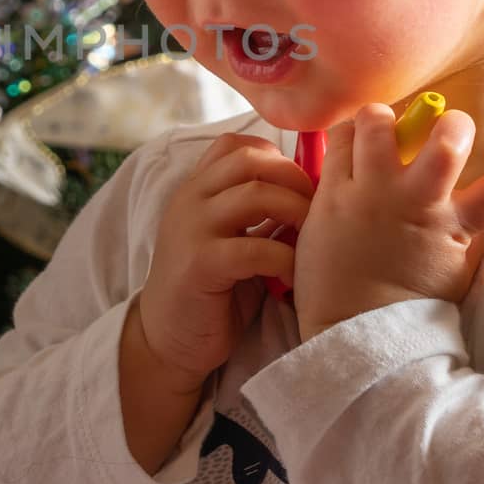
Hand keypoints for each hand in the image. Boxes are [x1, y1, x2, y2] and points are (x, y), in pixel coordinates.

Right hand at [137, 133, 313, 392]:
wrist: (166, 338)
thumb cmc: (210, 289)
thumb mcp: (230, 240)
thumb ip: (257, 215)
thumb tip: (311, 195)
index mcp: (197, 190)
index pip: (235, 145)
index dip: (275, 156)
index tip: (298, 186)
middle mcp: (190, 200)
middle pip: (250, 160)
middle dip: (293, 178)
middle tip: (316, 209)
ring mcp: (192, 230)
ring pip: (254, 195)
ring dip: (295, 212)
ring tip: (311, 239)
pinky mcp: (200, 265)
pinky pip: (253, 248)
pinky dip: (283, 258)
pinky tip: (291, 276)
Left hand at [292, 103, 483, 341]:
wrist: (348, 327)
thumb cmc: (404, 303)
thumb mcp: (453, 272)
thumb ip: (465, 234)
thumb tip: (473, 198)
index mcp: (452, 229)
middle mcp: (414, 204)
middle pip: (447, 142)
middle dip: (452, 122)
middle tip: (441, 128)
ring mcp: (370, 195)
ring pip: (380, 124)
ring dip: (385, 118)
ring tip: (383, 128)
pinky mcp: (331, 193)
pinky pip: (340, 140)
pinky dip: (349, 134)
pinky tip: (352, 145)